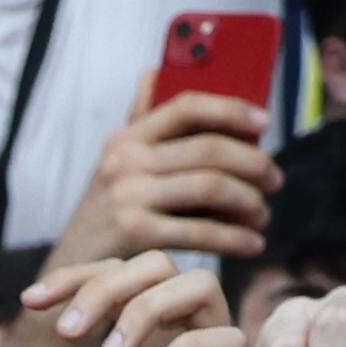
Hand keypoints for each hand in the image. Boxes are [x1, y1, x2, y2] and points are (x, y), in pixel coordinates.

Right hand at [44, 91, 279, 271]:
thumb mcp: (115, 165)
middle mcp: (124, 161)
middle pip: (210, 150)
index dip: (232, 109)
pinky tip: (251, 244)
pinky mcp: (135, 233)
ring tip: (262, 215)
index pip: (187, 106)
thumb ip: (140, 121)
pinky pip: (201, 231)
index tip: (265, 122)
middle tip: (275, 181)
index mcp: (126, 138)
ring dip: (249, 202)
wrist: (70, 275)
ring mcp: (128, 196)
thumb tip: (155, 70)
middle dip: (254, 164)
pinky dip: (235, 239)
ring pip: (211, 187)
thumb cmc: (106, 216)